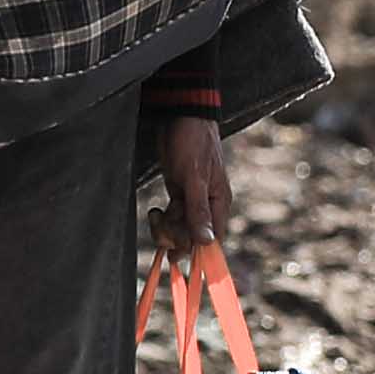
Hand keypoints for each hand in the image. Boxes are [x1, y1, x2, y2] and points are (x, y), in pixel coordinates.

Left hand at [151, 113, 233, 265]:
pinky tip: (155, 210)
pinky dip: (162, 218)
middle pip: (193, 237)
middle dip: (175, 236)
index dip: (197, 252)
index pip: (213, 240)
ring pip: (179, 229)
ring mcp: (192, 200)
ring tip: (156, 214)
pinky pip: (171, 217)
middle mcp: (208, 204)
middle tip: (161, 223)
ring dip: (165, 228)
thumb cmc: (193, 142)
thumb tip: (206, 242)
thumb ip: (199, 210)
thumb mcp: (194, 177)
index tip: (178, 257)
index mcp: (219, 202)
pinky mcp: (178, 193)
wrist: (180, 116)